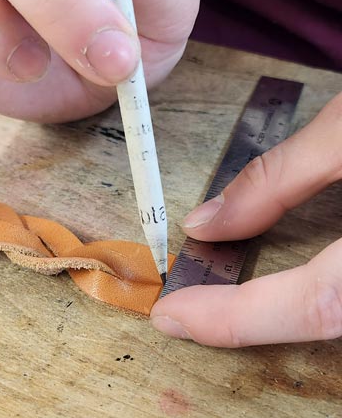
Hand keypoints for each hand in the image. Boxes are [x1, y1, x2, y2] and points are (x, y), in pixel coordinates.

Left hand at [151, 92, 341, 345]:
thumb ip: (280, 179)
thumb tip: (208, 223)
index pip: (319, 303)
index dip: (237, 317)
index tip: (174, 316)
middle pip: (340, 316)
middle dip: (262, 319)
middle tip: (202, 306)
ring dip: (301, 309)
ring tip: (241, 296)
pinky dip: (330, 294)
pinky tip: (301, 280)